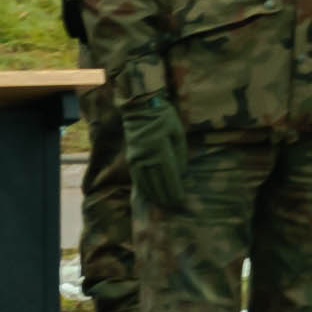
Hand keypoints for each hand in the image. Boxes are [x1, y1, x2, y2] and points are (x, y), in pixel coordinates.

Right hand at [115, 85, 192, 211]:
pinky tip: (148, 193)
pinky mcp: (130, 157)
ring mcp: (136, 157)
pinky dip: (143, 187)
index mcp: (161, 148)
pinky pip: (136, 176)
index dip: (174, 189)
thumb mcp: (177, 131)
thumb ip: (181, 153)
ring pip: (145, 182)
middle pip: (157, 182)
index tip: (180, 199)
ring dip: (154, 194)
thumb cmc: (163, 117)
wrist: (140, 106)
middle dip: (165, 195)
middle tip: (173, 205)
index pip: (169, 175)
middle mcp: (147, 155)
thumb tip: (181, 173)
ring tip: (161, 203)